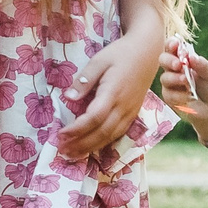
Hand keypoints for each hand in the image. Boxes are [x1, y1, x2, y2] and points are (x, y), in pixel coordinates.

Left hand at [55, 33, 163, 157]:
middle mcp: (124, 106)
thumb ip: (84, 80)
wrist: (147, 52)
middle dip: (81, 145)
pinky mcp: (133, 114)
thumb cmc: (121, 54)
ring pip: (111, 136)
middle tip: (62, 151)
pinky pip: (119, 134)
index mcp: (114, 92)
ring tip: (72, 155)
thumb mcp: (99, 60)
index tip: (60, 135)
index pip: (94, 117)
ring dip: (91, 148)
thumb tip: (68, 97)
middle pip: (102, 132)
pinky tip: (91, 148)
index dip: (77, 129)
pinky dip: (104, 144)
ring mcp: (131, 112)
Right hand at [158, 37, 207, 139]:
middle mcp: (174, 70)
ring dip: (175, 78)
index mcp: (184, 59)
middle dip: (169, 61)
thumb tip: (191, 57)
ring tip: (187, 81)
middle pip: (163, 59)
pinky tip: (189, 96)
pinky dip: (179, 94)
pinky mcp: (169, 97)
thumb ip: (202, 65)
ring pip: (164, 77)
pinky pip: (169, 94)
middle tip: (179, 64)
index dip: (171, 44)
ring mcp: (170, 84)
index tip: (176, 44)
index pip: (173, 48)